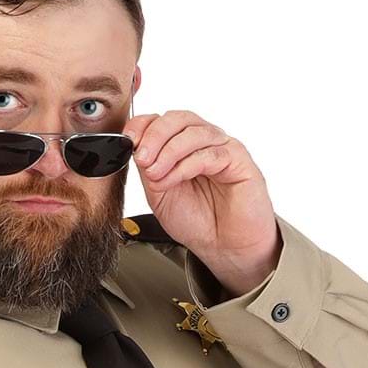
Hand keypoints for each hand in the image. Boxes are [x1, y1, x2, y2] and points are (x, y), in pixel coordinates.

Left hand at [127, 109, 280, 295]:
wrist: (225, 248)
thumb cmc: (198, 222)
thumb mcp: (159, 195)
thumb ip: (148, 170)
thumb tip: (135, 149)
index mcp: (184, 146)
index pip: (163, 120)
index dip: (144, 125)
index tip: (128, 141)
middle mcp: (204, 142)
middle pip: (178, 119)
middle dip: (155, 136)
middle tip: (142, 158)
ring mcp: (222, 147)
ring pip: (194, 132)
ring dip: (168, 151)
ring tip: (156, 174)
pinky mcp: (238, 160)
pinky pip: (210, 153)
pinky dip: (186, 165)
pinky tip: (173, 180)